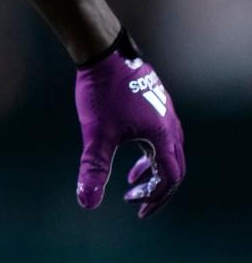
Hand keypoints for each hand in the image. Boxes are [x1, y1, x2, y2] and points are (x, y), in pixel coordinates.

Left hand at [75, 32, 184, 217]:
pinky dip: (149, 153)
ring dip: (152, 171)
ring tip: (130, 182)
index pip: (170, 178)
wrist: (104, 53)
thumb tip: (87, 203)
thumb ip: (93, 170)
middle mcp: (170, 125)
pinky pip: (160, 136)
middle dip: (157, 189)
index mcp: (163, 136)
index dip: (155, 198)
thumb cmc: (102, 93)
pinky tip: (128, 153)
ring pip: (167, 151)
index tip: (135, 209)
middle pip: (175, 167)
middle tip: (136, 204)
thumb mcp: (97, 135)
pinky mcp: (154, 103)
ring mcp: (164, 112)